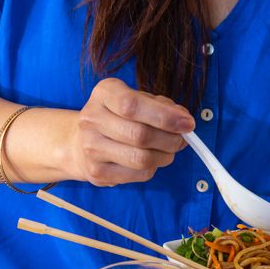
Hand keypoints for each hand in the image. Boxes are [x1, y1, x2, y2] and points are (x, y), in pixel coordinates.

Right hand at [71, 78, 194, 185]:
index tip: (187, 123)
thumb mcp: (138, 99)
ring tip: (170, 150)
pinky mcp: (97, 172)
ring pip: (140, 159)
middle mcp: (92, 119)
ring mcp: (91, 147)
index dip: (164, 116)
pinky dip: (153, 168)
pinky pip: (137, 175)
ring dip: (165, 156)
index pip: (132, 105)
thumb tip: (183, 119)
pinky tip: (152, 159)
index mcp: (104, 93)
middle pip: (139, 135)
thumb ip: (161, 106)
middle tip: (182, 139)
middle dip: (170, 139)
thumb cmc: (119, 116)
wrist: (82, 142)